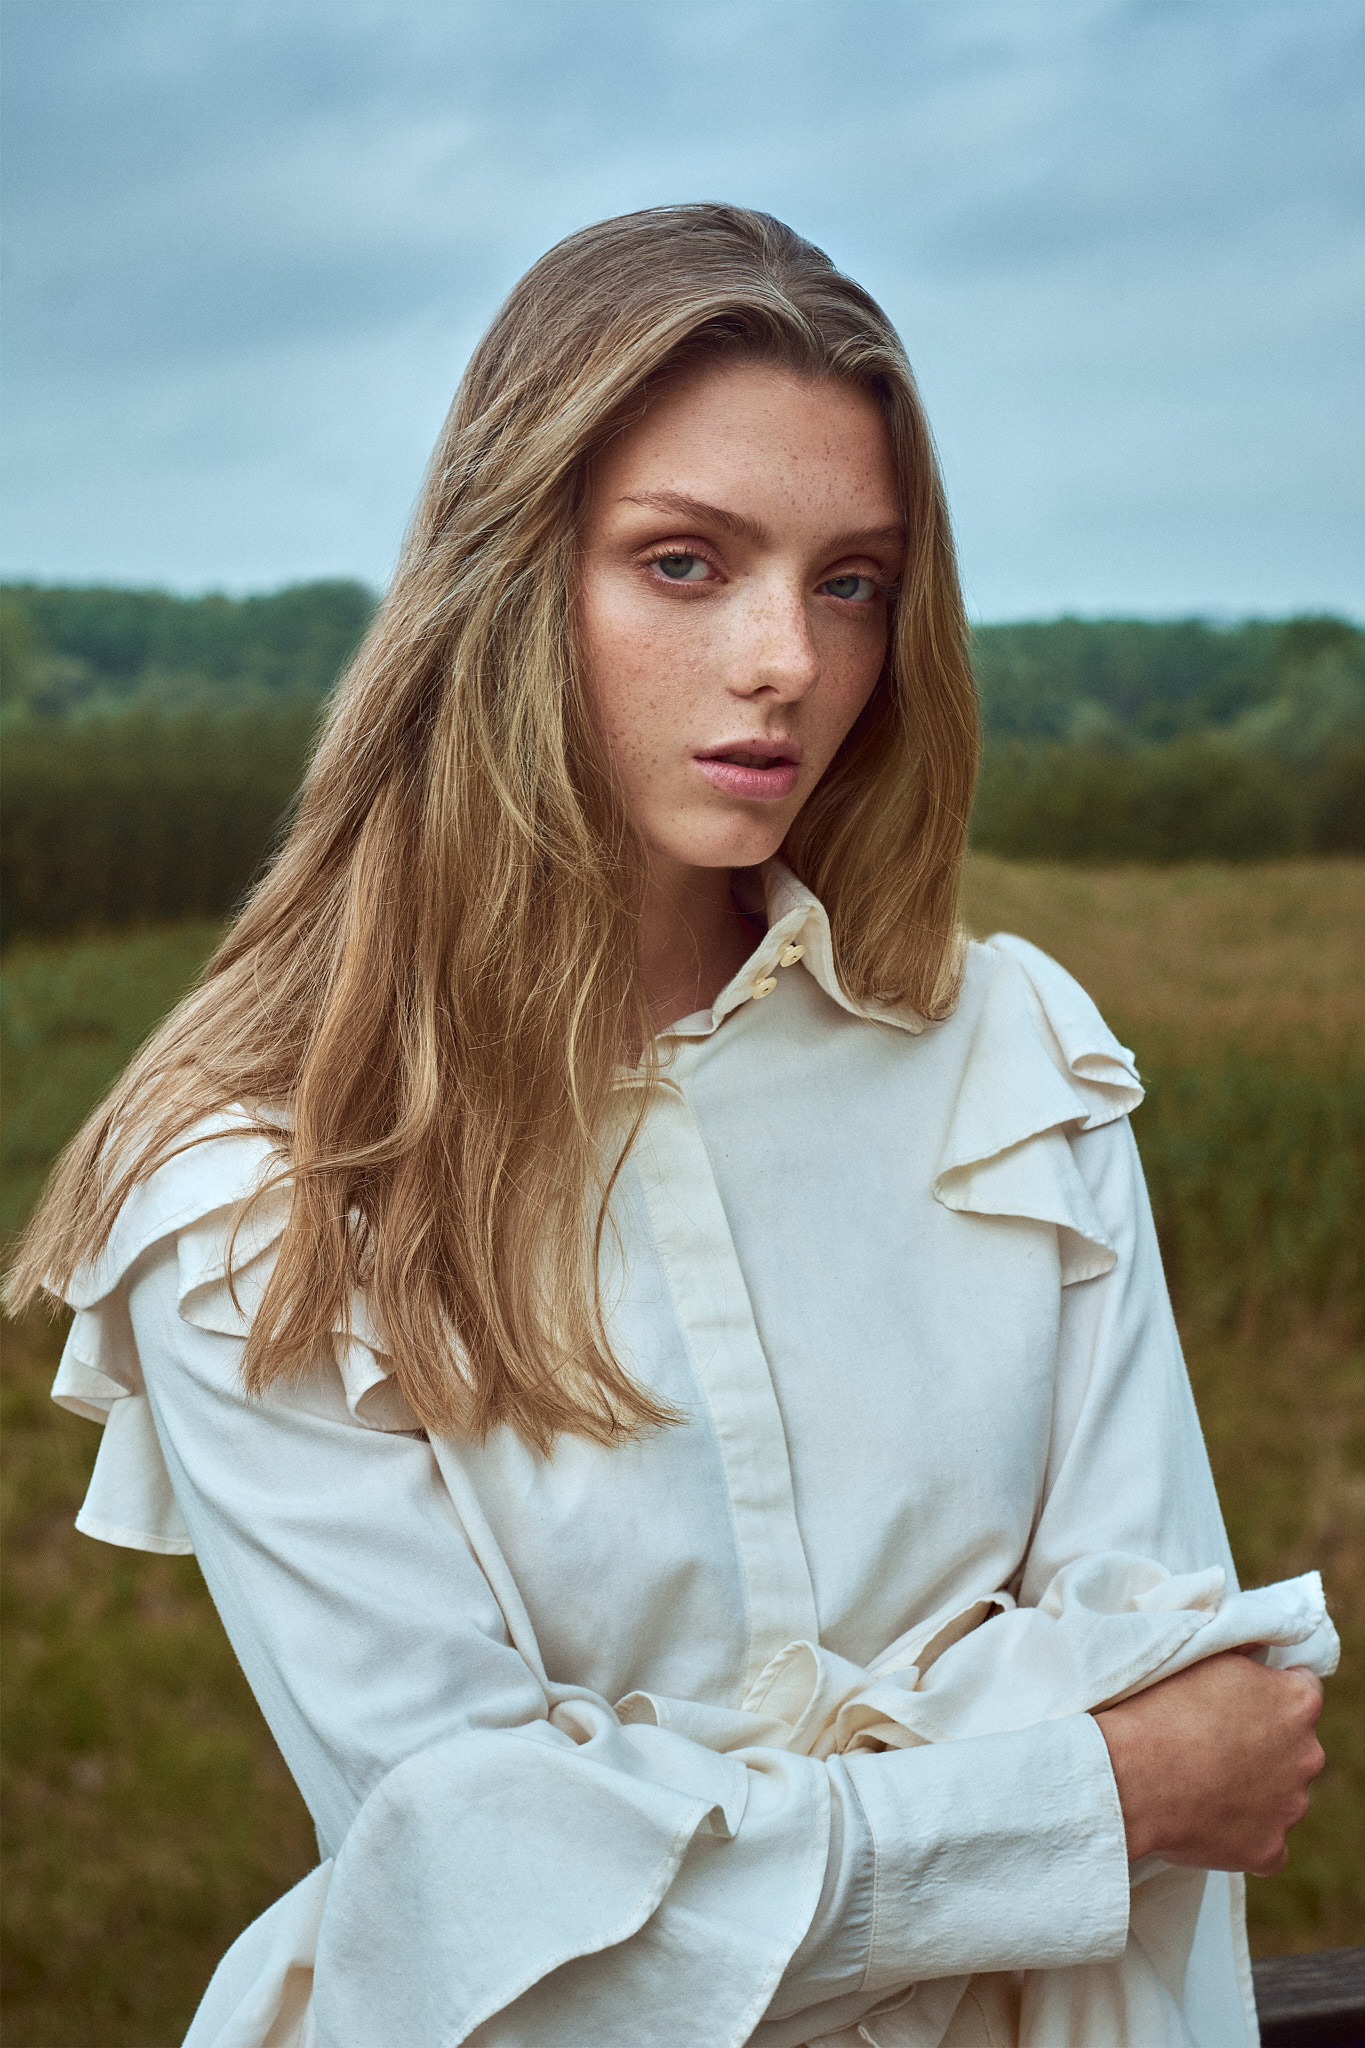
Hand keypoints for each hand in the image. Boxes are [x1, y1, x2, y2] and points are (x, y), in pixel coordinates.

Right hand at [1094, 1651, 1324, 1872]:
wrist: (1130, 1775)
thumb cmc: (1160, 1708)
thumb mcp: (1205, 1658)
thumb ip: (1246, 1656)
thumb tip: (1257, 1651)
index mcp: (1297, 1703)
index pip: (1303, 1691)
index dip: (1270, 1695)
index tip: (1241, 1702)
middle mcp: (1307, 1755)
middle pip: (1294, 1747)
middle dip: (1266, 1745)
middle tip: (1215, 1743)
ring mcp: (1292, 1807)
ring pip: (1281, 1795)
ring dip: (1255, 1790)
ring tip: (1203, 1782)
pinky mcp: (1272, 1850)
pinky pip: (1266, 1840)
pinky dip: (1244, 1831)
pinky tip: (1207, 1817)